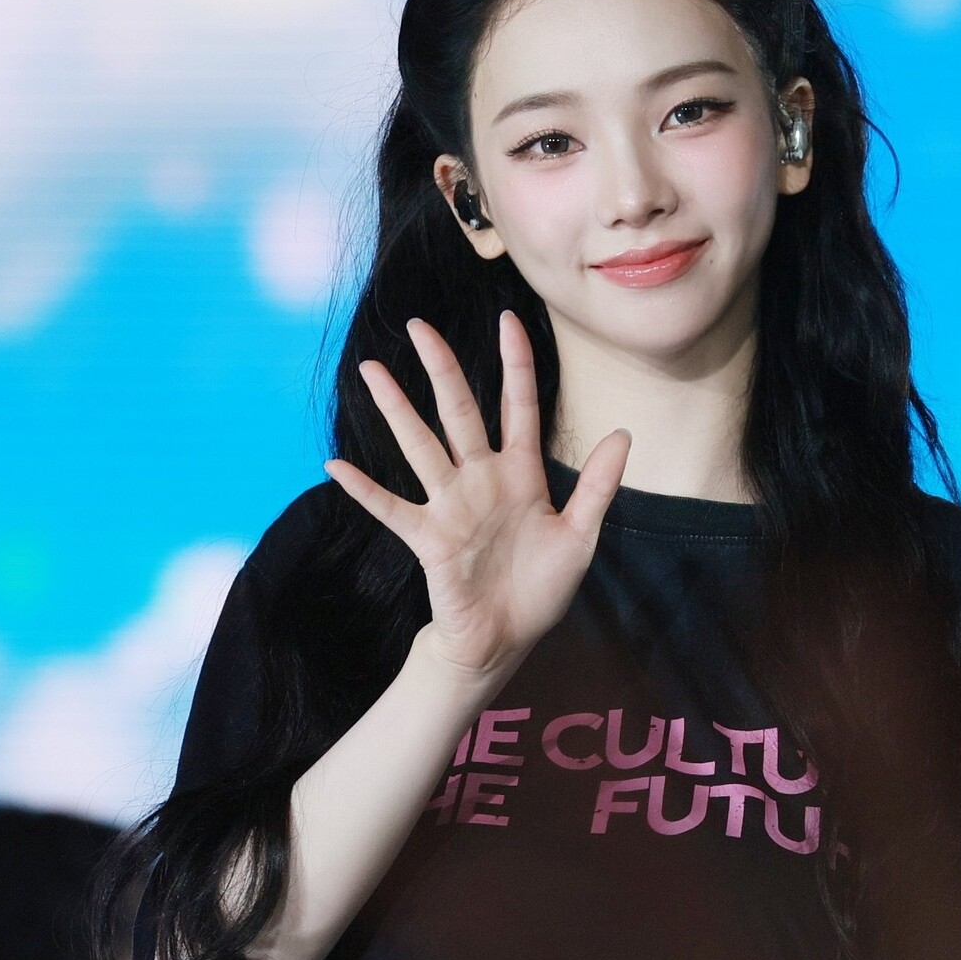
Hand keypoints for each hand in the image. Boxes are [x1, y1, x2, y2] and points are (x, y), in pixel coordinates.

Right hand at [325, 311, 629, 683]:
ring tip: (372, 370)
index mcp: (521, 473)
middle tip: (418, 325)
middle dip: (441, 368)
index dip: (515, 364)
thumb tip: (624, 433)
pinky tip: (336, 465)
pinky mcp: (428, 538)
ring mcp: (450, 505)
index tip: (508, 320)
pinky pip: (391, 507)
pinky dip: (364, 489)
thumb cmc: (540, 588)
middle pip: (459, 411)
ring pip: (421, 445)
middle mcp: (481, 479)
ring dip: (396, 409)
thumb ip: (599, 486)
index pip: (518, 406)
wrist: (505, 639)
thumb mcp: (581, 536)